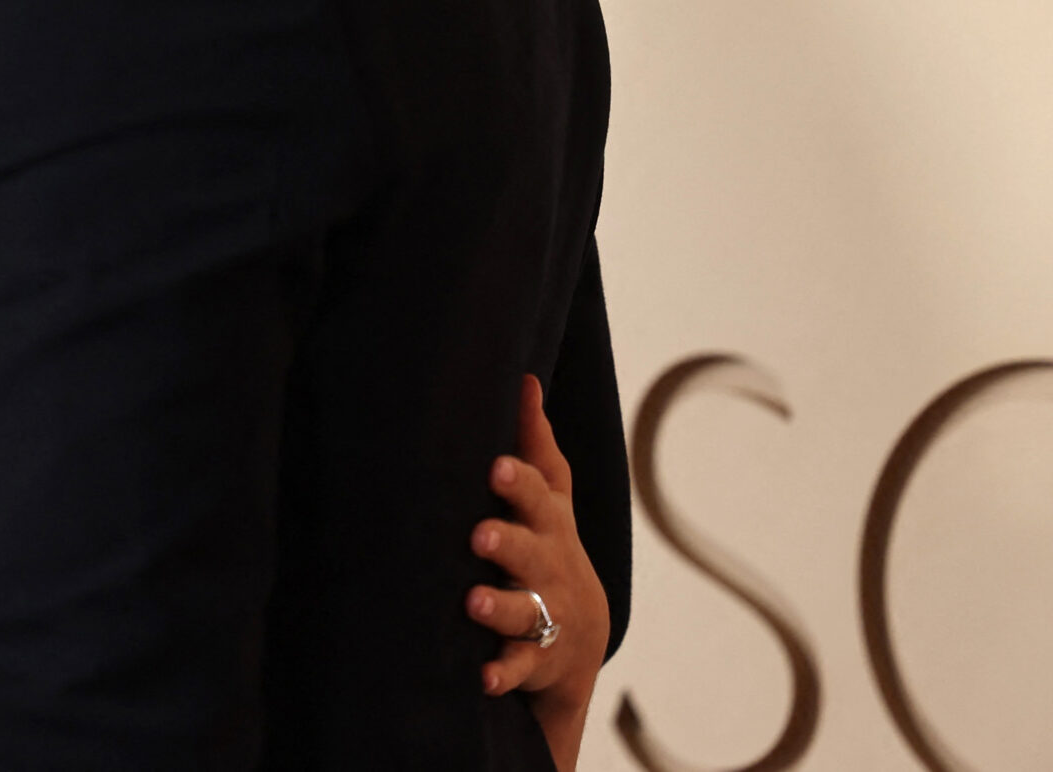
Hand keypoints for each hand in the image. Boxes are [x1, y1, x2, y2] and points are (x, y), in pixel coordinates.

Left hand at [466, 374, 610, 771]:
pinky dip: (502, 673)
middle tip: (479, 534)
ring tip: (474, 603)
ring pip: (523, 611)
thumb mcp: (551, 498)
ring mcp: (544, 615)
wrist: (578, 636)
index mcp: (547, 524)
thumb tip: (526, 378)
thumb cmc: (548, 545)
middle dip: (507, 542)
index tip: (496, 467)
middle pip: (530, 552)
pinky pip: (519, 668)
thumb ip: (535, 443)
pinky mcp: (534, 659)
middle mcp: (548, 567)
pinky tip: (482, 675)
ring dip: (499, 607)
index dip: (519, 483)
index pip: (539, 498)